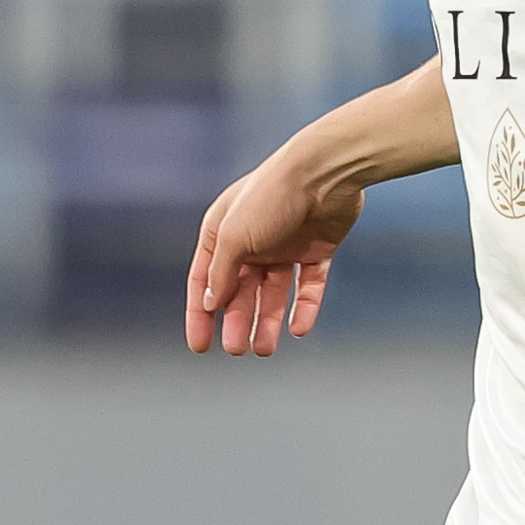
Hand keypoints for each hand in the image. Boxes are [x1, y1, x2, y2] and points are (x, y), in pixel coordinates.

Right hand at [186, 152, 367, 355]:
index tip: (200, 347)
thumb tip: (211, 304)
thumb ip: (221, 272)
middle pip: (240, 291)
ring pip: (274, 294)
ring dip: (267, 321)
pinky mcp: (316, 250)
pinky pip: (308, 287)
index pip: (205, 280)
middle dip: (237, 321)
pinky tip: (298, 330)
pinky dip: (304, 309)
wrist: (324, 173)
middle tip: (237, 350)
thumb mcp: (234, 235)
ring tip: (264, 350)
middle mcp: (252, 240)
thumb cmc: (272, 197)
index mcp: (224, 231)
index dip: (200, 314)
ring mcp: (285, 246)